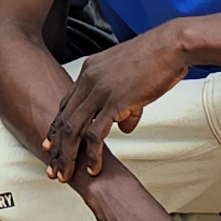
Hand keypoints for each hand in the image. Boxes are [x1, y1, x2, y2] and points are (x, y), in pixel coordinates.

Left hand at [42, 29, 180, 178]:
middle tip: (53, 167)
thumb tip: (123, 126)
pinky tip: (93, 167)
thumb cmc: (156, 59)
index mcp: (89, 71)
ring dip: (68, 155)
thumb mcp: (131, 78)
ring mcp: (99, 92)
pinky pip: (96, 134)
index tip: (51, 144)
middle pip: (64, 119)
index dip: (57, 126)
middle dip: (56, 147)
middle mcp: (88, 80)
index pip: (66, 103)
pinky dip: (92, 154)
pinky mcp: (114, 102)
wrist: (170, 46)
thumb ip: (124, 103)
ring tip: (66, 174)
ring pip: (74, 129)